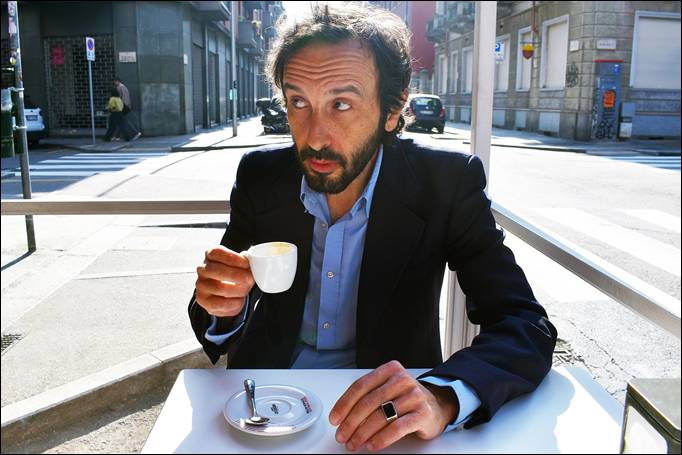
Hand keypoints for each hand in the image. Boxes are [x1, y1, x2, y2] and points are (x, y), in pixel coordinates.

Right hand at [195, 246, 254, 316]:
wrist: (223, 293)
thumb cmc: (233, 274)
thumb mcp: (238, 264)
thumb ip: (245, 262)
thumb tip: (255, 265)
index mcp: (210, 255)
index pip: (216, 252)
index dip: (232, 258)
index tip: (246, 264)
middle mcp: (202, 269)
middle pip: (216, 270)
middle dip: (236, 275)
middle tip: (249, 279)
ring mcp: (201, 285)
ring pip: (219, 288)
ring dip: (237, 290)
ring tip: (246, 290)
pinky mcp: (203, 300)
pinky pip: (219, 303)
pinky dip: (233, 302)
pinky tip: (240, 300)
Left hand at [329, 360, 458, 451]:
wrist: (436, 406)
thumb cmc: (406, 399)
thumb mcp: (387, 390)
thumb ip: (368, 397)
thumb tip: (342, 418)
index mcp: (389, 370)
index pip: (360, 386)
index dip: (344, 404)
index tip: (334, 419)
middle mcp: (402, 379)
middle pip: (368, 402)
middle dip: (350, 422)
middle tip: (341, 436)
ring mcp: (414, 396)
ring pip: (381, 416)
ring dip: (363, 433)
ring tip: (354, 443)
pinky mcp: (423, 413)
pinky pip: (397, 428)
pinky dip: (381, 439)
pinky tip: (372, 445)